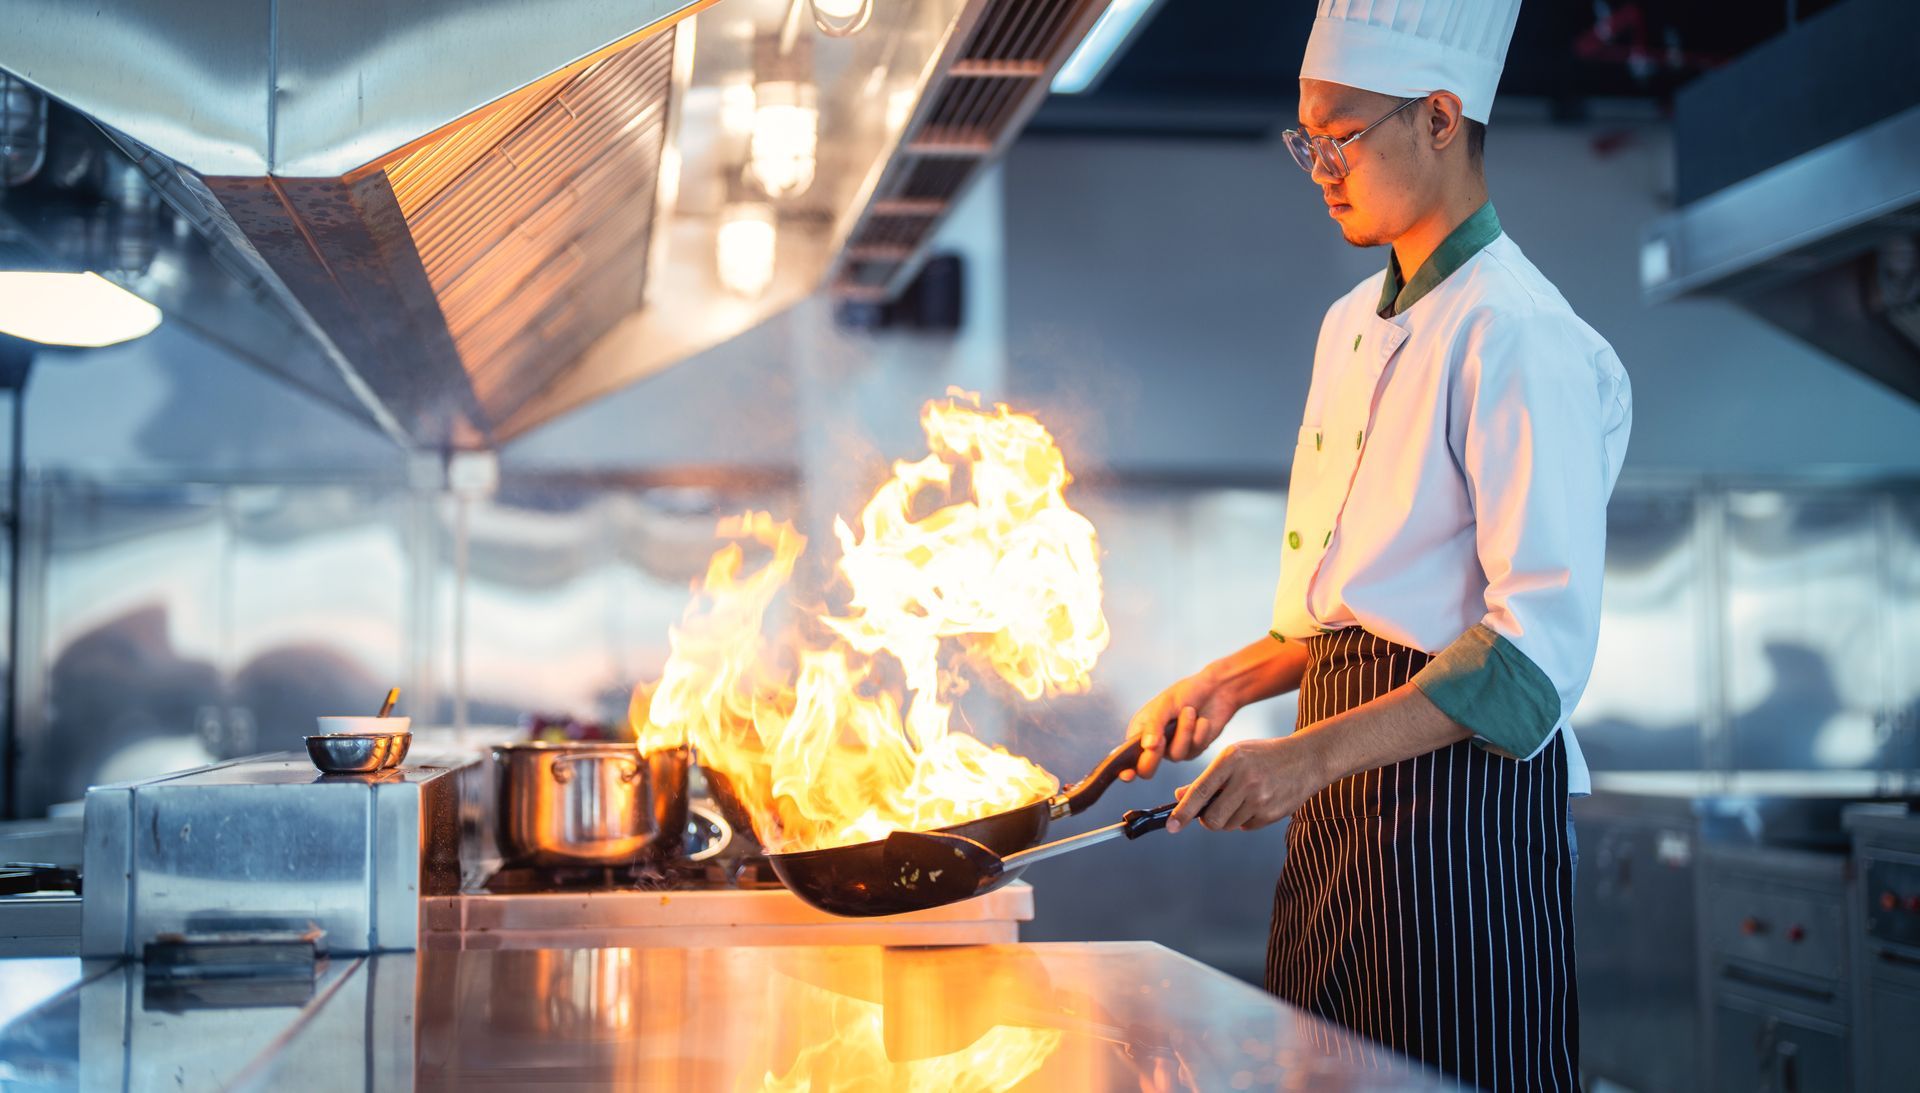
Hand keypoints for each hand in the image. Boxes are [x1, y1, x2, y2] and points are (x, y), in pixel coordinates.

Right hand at [1119, 667, 1239, 781]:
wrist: (1215, 690)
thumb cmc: (1185, 693)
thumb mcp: (1165, 705)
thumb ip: (1154, 725)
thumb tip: (1147, 747)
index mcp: (1139, 732)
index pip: (1127, 758)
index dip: (1125, 770)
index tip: (1128, 775)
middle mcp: (1154, 745)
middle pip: (1147, 768)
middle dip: (1154, 755)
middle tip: (1161, 739)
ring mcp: (1174, 749)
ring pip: (1176, 755)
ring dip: (1184, 731)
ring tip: (1190, 711)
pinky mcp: (1193, 751)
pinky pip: (1194, 749)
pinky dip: (1199, 731)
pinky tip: (1202, 719)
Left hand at [1165, 736, 1326, 833]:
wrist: (1307, 758)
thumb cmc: (1263, 756)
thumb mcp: (1234, 756)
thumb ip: (1208, 778)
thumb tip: (1179, 797)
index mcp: (1231, 759)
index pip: (1200, 791)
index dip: (1183, 812)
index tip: (1172, 826)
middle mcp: (1245, 779)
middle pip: (1213, 818)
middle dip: (1207, 820)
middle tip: (1210, 812)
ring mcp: (1261, 798)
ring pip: (1229, 824)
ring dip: (1228, 818)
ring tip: (1241, 798)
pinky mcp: (1272, 813)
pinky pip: (1246, 826)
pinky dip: (1245, 819)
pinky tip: (1257, 802)